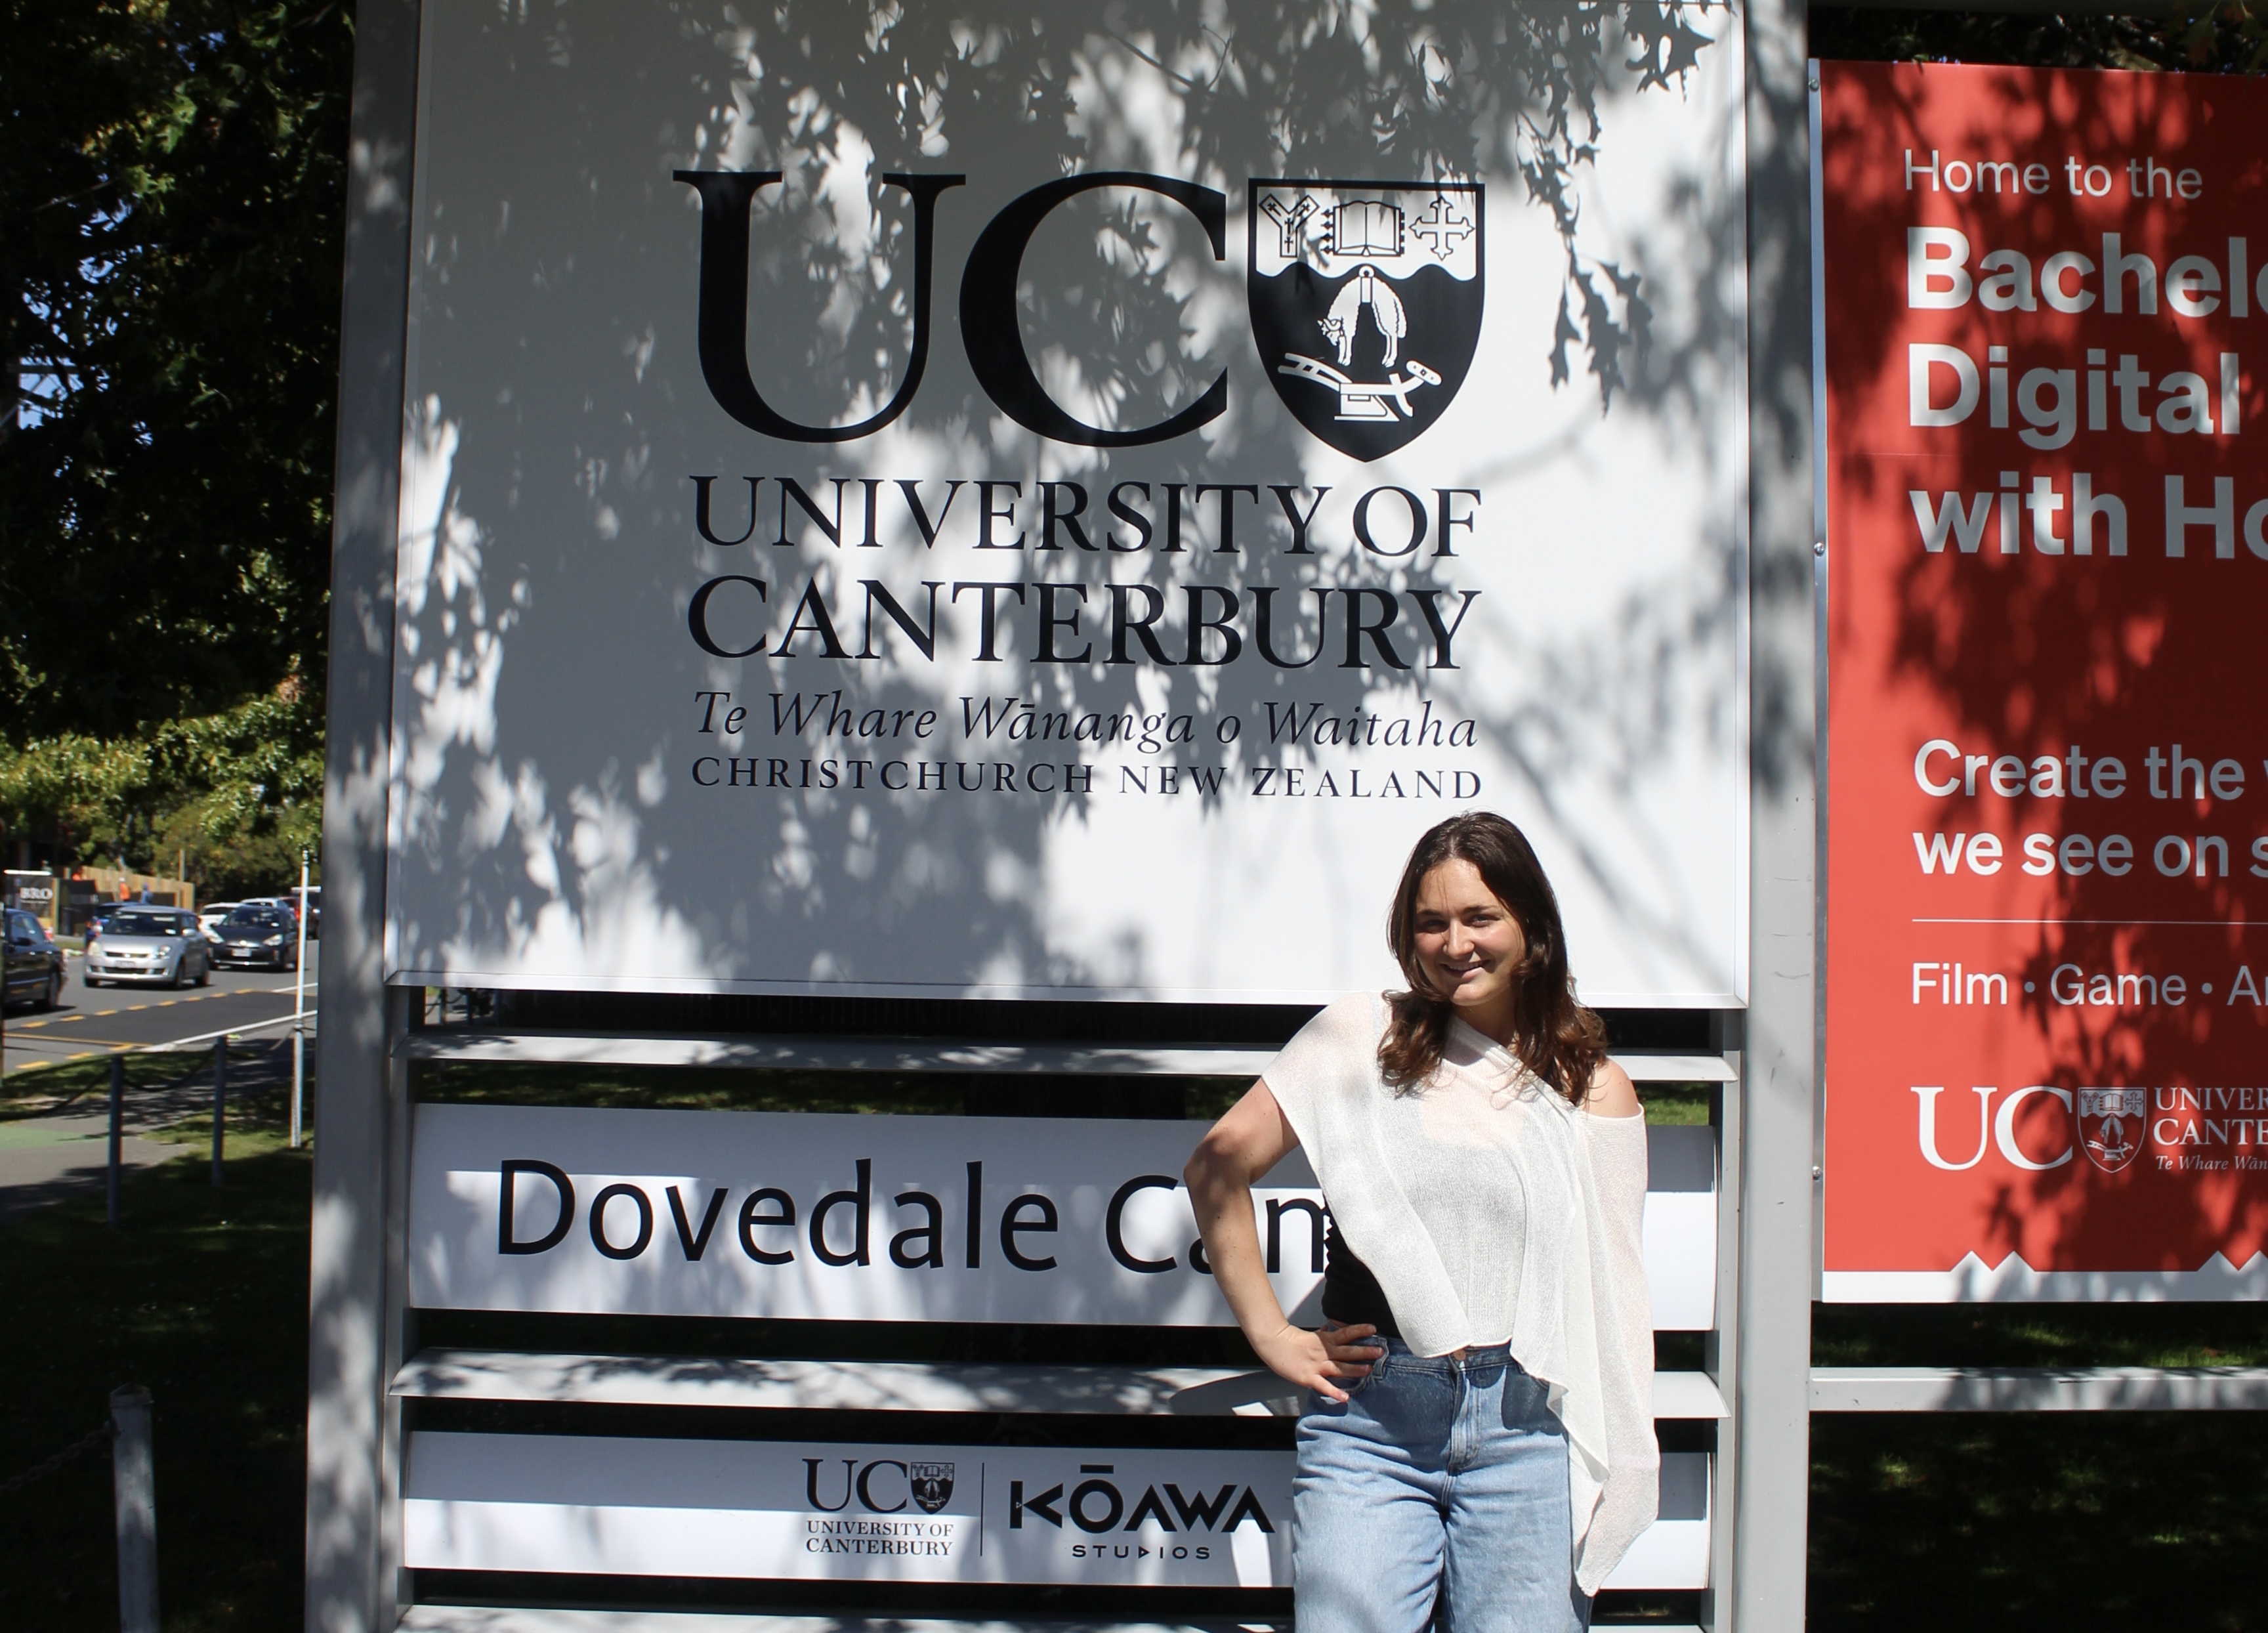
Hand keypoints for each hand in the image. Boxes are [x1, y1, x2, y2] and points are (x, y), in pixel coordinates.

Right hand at [1253, 1320, 1383, 1402]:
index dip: (1360, 1330)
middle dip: (1365, 1351)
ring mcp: (1317, 1365)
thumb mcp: (1311, 1335)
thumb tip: (1330, 1327)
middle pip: (1348, 1351)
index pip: (1346, 1333)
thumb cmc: (1291, 1340)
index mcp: (1325, 1340)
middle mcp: (1324, 1352)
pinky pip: (1324, 1386)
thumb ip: (1323, 1333)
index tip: (1373, 1329)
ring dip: (1355, 1369)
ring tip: (1369, 1370)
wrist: (1274, 1344)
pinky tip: (1345, 1398)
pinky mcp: (1309, 1377)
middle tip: (1380, 1351)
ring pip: (1339, 1367)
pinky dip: (1335, 1392)